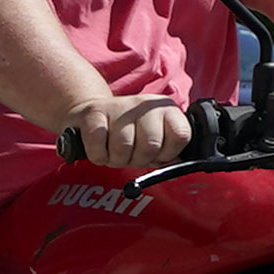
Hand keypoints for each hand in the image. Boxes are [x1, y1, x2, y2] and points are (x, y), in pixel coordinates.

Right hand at [61, 92, 190, 172]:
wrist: (93, 115)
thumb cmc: (127, 133)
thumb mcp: (153, 141)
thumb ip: (167, 155)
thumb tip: (177, 169)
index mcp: (166, 109)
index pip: (180, 136)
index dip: (167, 153)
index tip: (156, 154)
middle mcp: (145, 105)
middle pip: (151, 145)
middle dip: (138, 160)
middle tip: (130, 155)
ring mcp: (120, 107)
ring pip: (123, 147)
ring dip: (116, 160)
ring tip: (114, 152)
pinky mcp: (94, 113)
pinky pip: (99, 147)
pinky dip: (99, 156)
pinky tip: (100, 149)